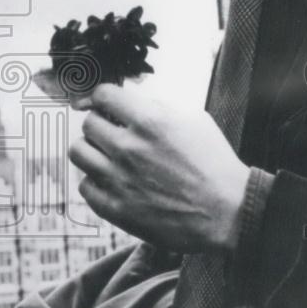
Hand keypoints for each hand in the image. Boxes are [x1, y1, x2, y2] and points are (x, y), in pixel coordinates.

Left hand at [68, 83, 250, 253]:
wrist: (228, 213)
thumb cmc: (214, 164)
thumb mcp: (192, 120)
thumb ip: (156, 106)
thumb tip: (129, 97)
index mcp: (149, 122)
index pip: (102, 94)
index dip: (104, 97)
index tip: (106, 105)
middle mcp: (129, 148)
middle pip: (88, 123)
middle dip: (100, 124)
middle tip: (113, 133)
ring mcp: (119, 179)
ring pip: (78, 152)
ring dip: (92, 150)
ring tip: (107, 156)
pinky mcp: (116, 208)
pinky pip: (84, 186)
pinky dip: (95, 182)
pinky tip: (112, 182)